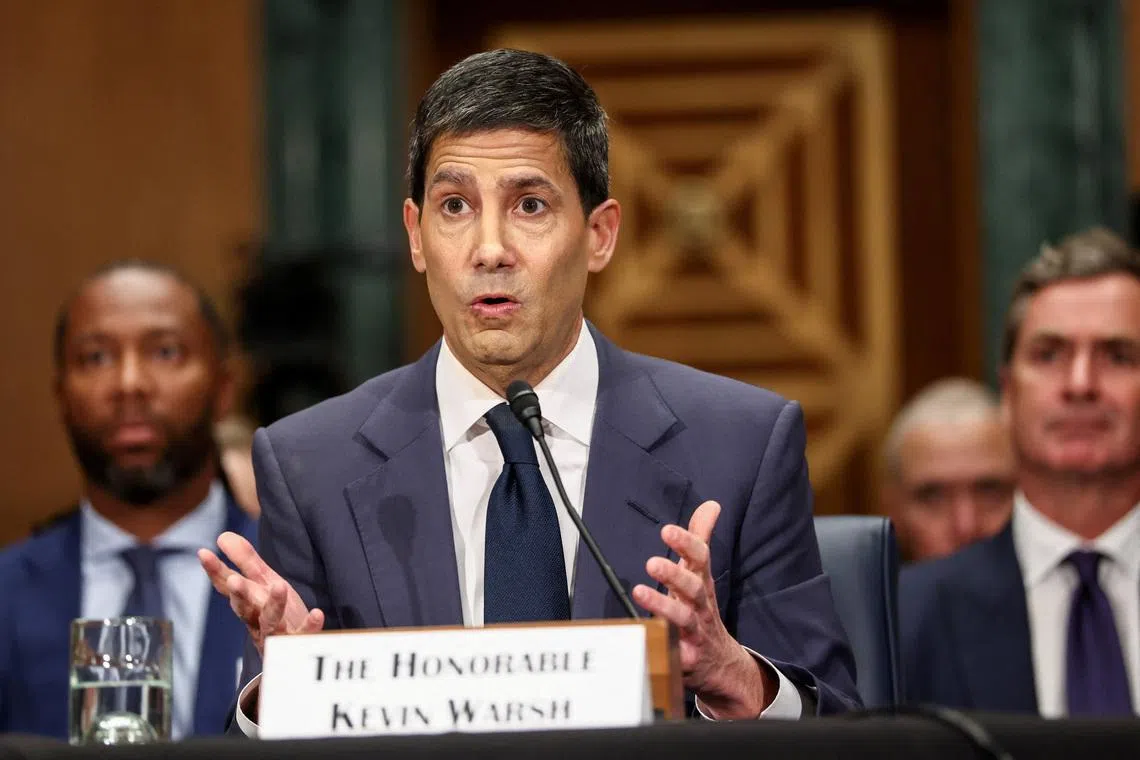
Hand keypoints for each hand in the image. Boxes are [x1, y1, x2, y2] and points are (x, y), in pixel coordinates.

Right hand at [198, 531, 323, 656]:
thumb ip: (246, 561)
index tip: (203, 552)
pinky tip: (317, 613)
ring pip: (271, 622)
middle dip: (239, 595)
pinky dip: (310, 625)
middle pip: (245, 608)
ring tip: (279, 586)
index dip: (215, 571)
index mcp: (247, 603)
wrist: (298, 649)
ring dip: (274, 605)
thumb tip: (223, 536)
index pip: (227, 587)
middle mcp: (257, 620)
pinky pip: (304, 636)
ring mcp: (277, 633)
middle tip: (234, 581)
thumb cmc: (276, 611)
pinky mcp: (299, 642)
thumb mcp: (263, 583)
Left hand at [632, 500, 773, 718]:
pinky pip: (672, 653)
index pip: (700, 559)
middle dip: (674, 575)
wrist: (722, 664)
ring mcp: (695, 634)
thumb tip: (711, 505)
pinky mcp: (685, 660)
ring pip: (682, 619)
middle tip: (652, 562)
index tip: (667, 530)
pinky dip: (660, 645)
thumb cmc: (702, 611)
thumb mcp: (702, 575)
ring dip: (662, 606)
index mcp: (702, 583)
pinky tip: (644, 635)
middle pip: (693, 589)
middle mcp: (700, 606)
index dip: (686, 544)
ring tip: (640, 591)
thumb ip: (700, 540)